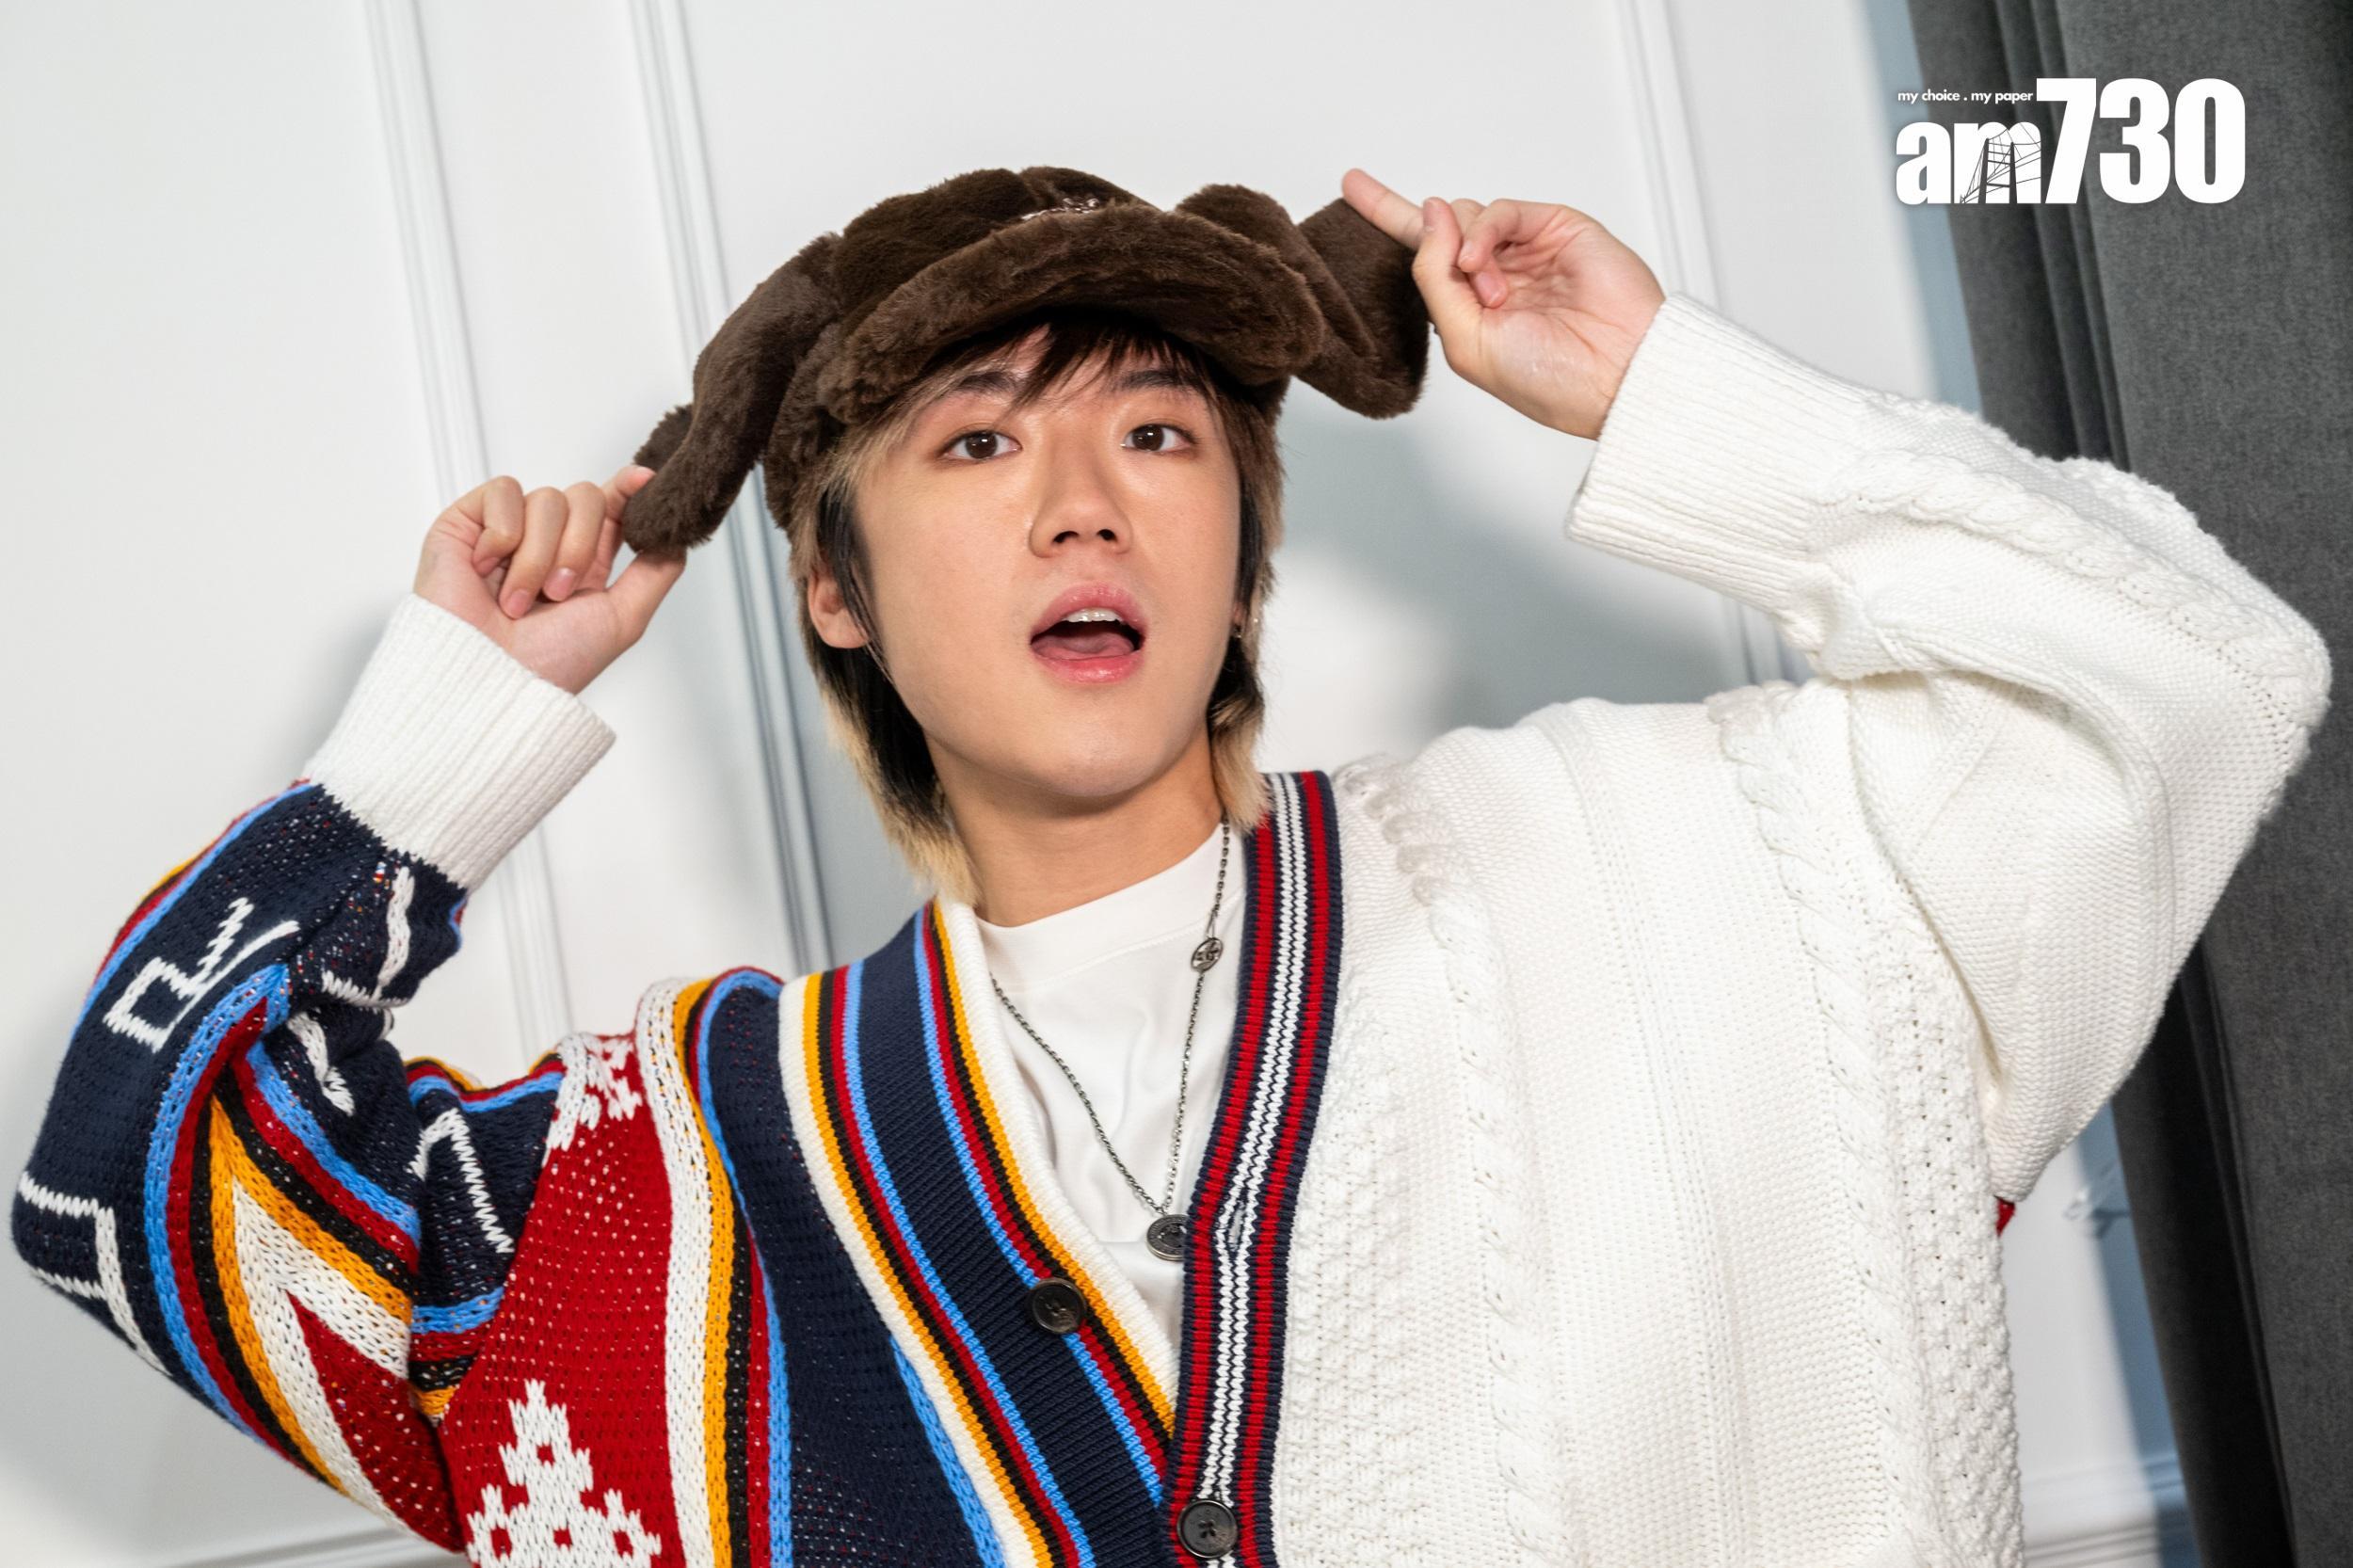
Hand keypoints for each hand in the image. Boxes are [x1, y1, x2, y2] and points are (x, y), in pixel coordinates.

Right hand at [413, 465, 686, 695]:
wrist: (489, 679)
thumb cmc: (550, 664)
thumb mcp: (623, 619)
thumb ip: (655, 573)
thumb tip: (676, 535)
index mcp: (584, 562)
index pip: (610, 507)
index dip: (627, 488)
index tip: (645, 480)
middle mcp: (546, 542)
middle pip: (585, 496)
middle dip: (580, 546)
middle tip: (557, 594)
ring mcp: (506, 531)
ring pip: (547, 499)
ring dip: (538, 556)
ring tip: (518, 602)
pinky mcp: (467, 523)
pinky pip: (502, 492)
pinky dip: (502, 535)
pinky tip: (486, 571)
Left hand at [1340, 168, 1665, 440]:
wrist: (1616, 376)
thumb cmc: (1549, 378)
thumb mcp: (1465, 339)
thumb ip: (1436, 278)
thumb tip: (1429, 214)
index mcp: (1472, 308)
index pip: (1423, 256)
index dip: (1387, 216)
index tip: (1351, 185)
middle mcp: (1497, 275)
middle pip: (1441, 226)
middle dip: (1430, 238)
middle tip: (1463, 278)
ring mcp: (1526, 251)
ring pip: (1467, 215)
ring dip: (1467, 251)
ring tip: (1493, 294)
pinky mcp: (1556, 229)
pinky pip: (1502, 211)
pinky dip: (1484, 230)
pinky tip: (1484, 262)